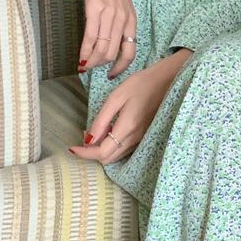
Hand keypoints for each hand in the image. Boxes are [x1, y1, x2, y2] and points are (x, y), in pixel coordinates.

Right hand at [64, 0, 137, 78]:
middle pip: (113, 53)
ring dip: (92, 61)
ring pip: (102, 48)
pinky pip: (90, 37)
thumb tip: (110, 43)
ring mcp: (109, 14)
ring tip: (84, 66)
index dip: (121, 67)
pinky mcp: (94, 9)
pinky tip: (80, 58)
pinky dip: (85, 51)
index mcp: (131, 19)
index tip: (111, 74)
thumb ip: (119, 22)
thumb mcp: (120, 3)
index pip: (130, 52)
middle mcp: (123, 19)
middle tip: (91, 69)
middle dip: (101, 65)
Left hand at [68, 50, 193, 164]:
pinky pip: (124, 149)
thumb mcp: (116, 97)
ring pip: (116, 156)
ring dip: (101, 150)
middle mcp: (135, 138)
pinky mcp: (144, 136)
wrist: (168, 81)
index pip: (102, 152)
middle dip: (91, 153)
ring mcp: (141, 139)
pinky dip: (112, 146)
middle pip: (108, 158)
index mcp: (127, 127)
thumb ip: (101, 120)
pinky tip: (108, 132)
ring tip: (93, 133)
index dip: (85, 153)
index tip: (72, 148)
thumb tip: (88, 139)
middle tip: (82, 138)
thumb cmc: (141, 84)